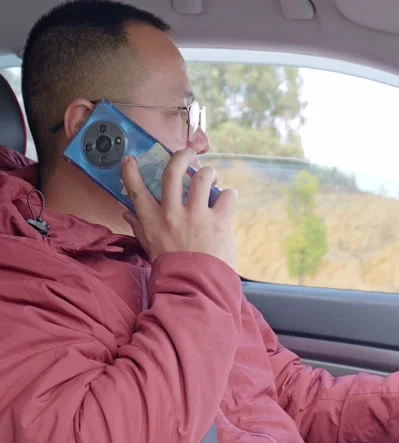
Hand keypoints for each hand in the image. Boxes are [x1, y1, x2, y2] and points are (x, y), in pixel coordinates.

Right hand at [120, 149, 236, 270]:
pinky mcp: (218, 222)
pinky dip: (229, 194)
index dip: (130, 171)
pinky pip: (226, 196)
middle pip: (173, 172)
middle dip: (181, 156)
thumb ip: (139, 227)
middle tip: (187, 153)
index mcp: (152, 221)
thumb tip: (127, 212)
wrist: (196, 289)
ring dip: (209, 172)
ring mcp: (195, 217)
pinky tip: (227, 198)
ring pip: (202, 177)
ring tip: (212, 176)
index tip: (129, 159)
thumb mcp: (150, 248)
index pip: (136, 190)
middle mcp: (172, 215)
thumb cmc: (172, 270)